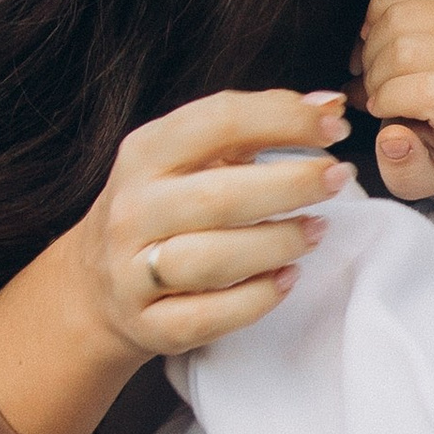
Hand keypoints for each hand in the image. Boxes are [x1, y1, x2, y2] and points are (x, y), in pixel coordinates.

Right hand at [81, 87, 351, 363]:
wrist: (95, 287)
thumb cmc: (164, 208)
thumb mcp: (189, 159)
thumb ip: (256, 129)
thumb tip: (329, 108)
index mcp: (144, 153)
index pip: (217, 121)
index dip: (283, 119)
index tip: (333, 127)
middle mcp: (133, 210)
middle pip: (220, 196)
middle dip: (291, 185)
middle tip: (338, 178)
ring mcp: (134, 272)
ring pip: (214, 260)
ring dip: (278, 243)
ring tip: (316, 231)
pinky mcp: (149, 325)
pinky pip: (208, 316)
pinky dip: (256, 299)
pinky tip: (286, 278)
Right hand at [354, 0, 433, 199]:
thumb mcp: (421, 177)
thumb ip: (405, 169)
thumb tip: (393, 139)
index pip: (429, 93)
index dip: (388, 99)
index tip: (379, 108)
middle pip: (408, 50)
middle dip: (375, 72)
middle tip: (375, 88)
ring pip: (403, 16)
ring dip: (374, 41)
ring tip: (378, 64)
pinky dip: (381, 7)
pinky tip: (380, 31)